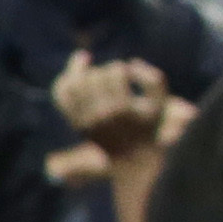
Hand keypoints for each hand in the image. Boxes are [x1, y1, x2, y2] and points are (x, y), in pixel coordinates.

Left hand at [51, 54, 171, 158]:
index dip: (120, 70)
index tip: (126, 76)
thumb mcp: (160, 103)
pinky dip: (66, 78)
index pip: (114, 72)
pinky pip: (62, 92)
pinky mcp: (75, 122)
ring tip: (98, 77)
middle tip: (113, 79)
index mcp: (122, 109)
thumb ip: (153, 79)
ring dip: (87, 74)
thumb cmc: (148, 127)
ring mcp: (85, 119)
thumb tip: (130, 63)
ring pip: (76, 82)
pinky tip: (79, 69)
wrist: (132, 158)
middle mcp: (101, 115)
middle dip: (105, 72)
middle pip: (95, 76)